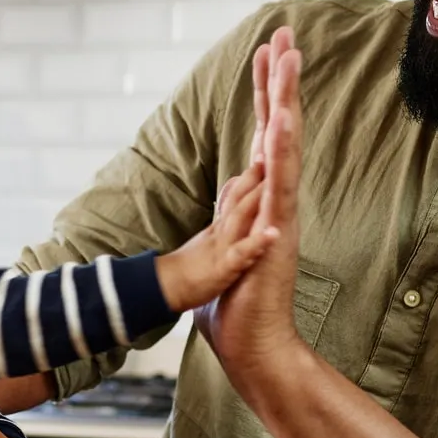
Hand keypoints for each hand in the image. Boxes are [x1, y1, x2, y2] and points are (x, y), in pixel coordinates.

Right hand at [154, 160, 277, 312]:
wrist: (163, 292)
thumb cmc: (188, 269)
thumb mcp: (209, 238)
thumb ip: (224, 219)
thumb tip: (233, 199)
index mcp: (222, 226)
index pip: (239, 193)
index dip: (255, 172)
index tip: (271, 148)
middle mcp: (223, 231)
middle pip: (241, 197)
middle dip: (258, 173)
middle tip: (273, 145)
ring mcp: (222, 249)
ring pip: (241, 218)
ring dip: (258, 197)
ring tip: (274, 176)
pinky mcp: (222, 270)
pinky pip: (240, 255)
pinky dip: (257, 243)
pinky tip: (273, 234)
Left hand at [195, 28, 305, 378]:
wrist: (254, 349)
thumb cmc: (236, 310)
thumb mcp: (222, 253)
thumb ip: (228, 222)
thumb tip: (230, 198)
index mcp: (259, 201)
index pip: (262, 135)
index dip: (264, 93)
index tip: (267, 51)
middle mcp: (275, 201)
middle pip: (278, 127)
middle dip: (279, 79)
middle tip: (285, 33)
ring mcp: (279, 215)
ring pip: (285, 147)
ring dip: (286, 102)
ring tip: (290, 59)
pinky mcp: (276, 234)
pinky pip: (280, 186)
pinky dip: (280, 154)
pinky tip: (282, 122)